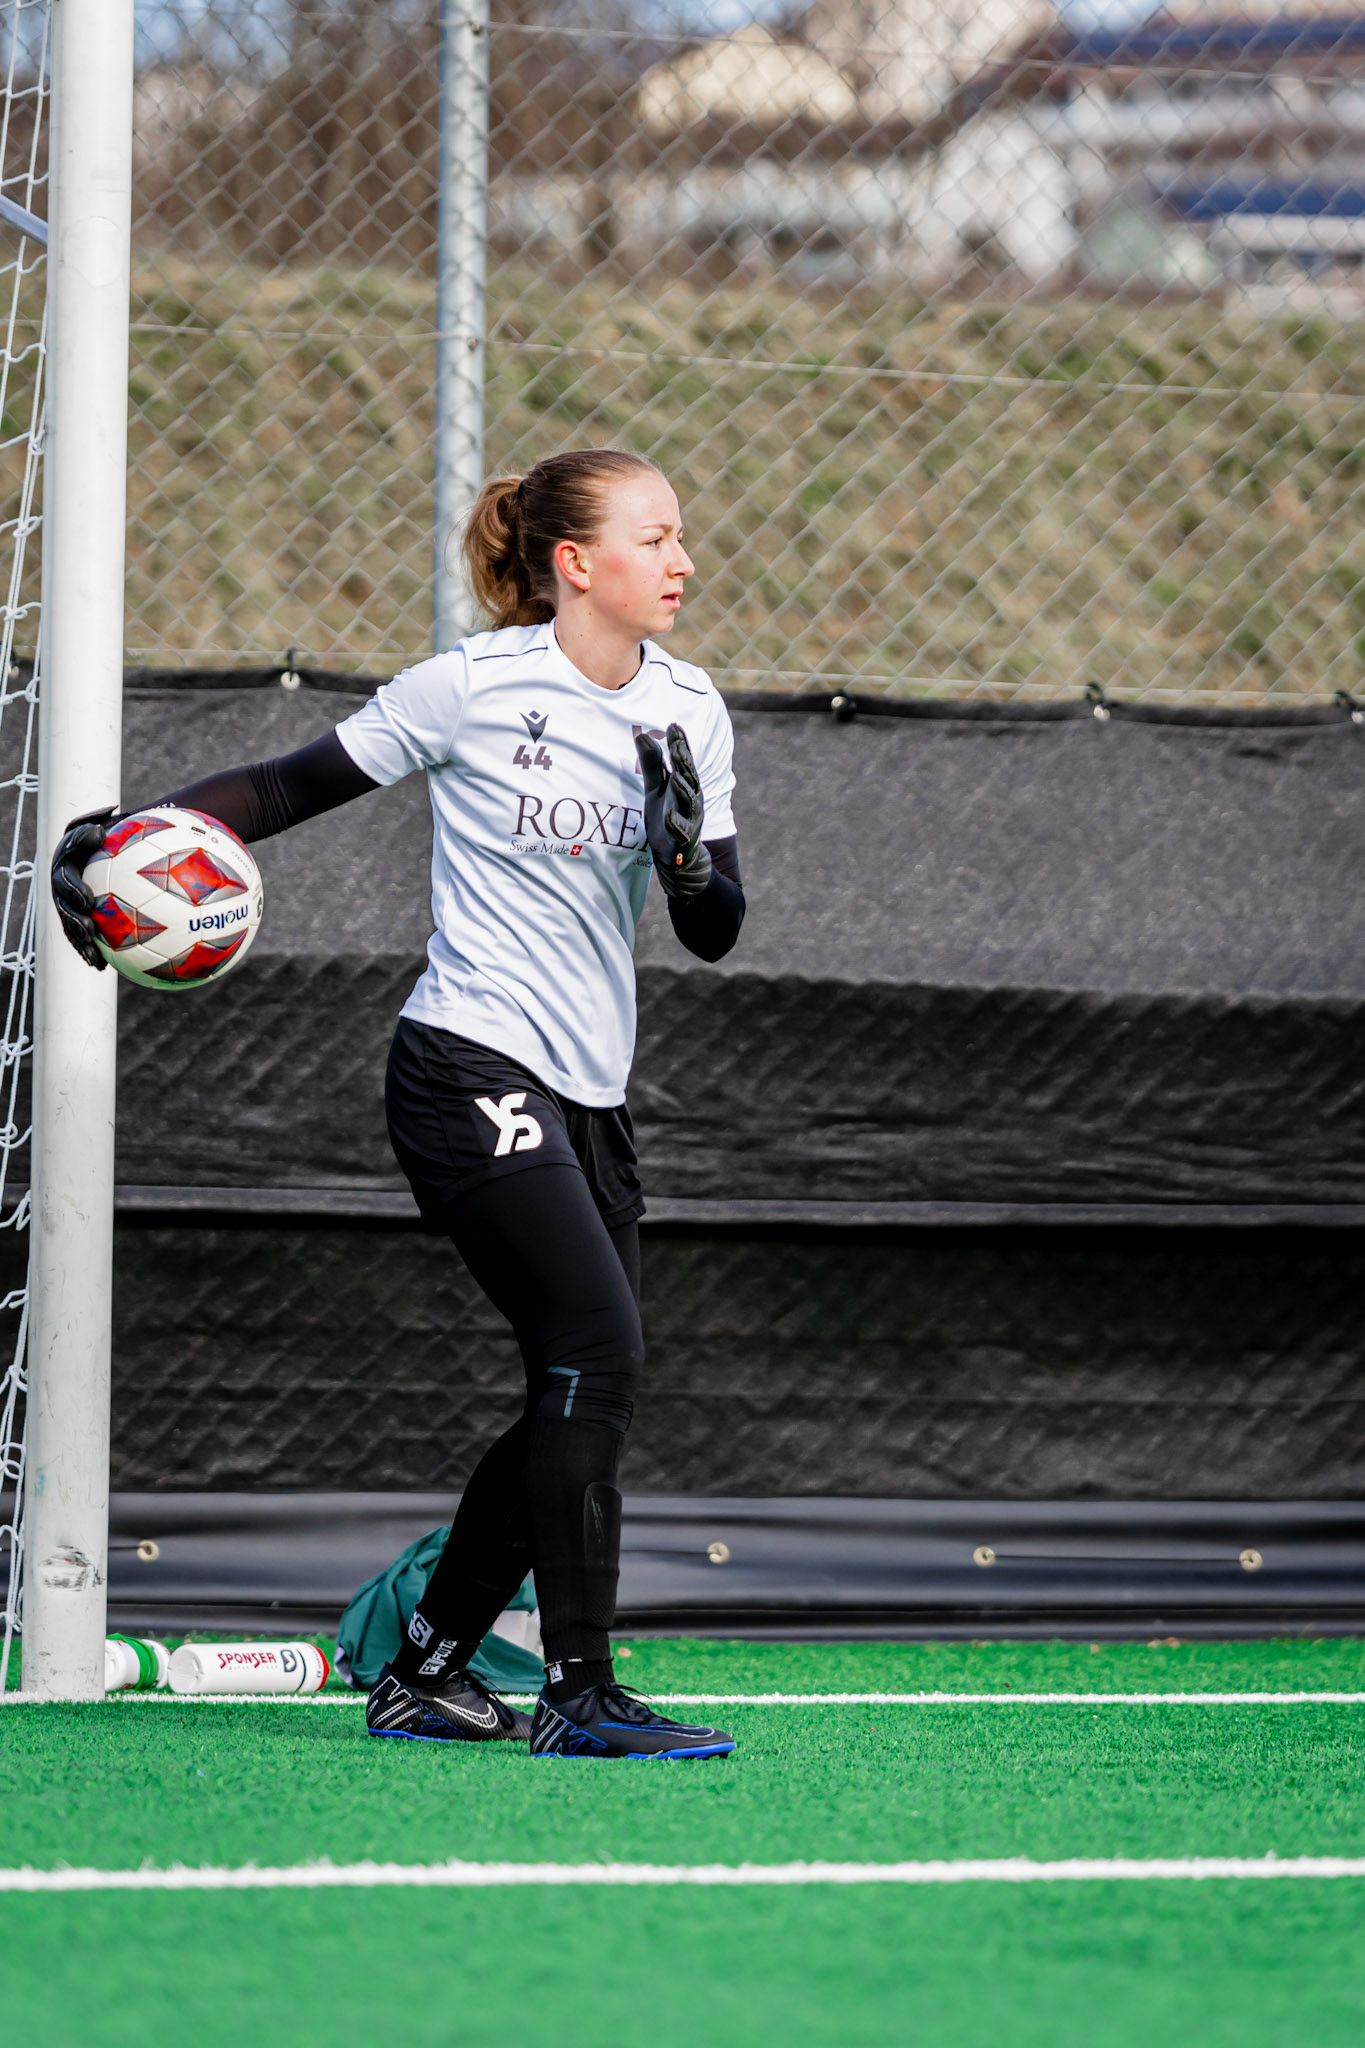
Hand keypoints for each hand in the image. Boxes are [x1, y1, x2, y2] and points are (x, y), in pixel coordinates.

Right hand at [50, 805, 117, 967]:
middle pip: (64, 905)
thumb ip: (104, 822)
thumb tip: (109, 819)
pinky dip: (88, 951)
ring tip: (93, 956)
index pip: (67, 878)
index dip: (75, 890)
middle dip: (75, 919)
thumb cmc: (110, 833)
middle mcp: (61, 883)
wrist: (100, 848)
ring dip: (80, 941)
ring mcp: (65, 902)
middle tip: (90, 930)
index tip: (90, 900)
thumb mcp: (108, 823)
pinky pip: (79, 937)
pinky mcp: (74, 918)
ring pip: (69, 925)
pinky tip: (101, 967)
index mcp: (67, 862)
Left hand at [635, 723, 712, 901]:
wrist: (676, 857)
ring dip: (684, 789)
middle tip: (677, 745)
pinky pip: (681, 831)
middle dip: (684, 762)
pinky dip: (677, 824)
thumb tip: (642, 735)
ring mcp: (689, 820)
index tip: (674, 726)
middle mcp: (691, 800)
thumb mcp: (655, 789)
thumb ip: (651, 764)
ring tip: (677, 776)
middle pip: (689, 778)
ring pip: (689, 802)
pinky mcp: (682, 841)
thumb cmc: (666, 817)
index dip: (680, 744)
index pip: (683, 761)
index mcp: (685, 785)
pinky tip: (670, 815)